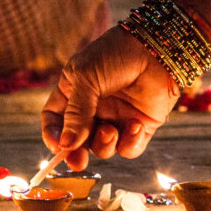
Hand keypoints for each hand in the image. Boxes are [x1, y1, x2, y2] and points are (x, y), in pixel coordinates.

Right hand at [42, 26, 179, 169]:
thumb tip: (65, 145)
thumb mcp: (87, 78)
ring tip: (111, 130)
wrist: (157, 49)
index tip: (57, 146)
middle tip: (78, 162)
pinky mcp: (139, 126)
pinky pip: (128, 148)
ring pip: (102, 148)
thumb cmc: (116, 54)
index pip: (55, 119)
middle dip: (75, 153)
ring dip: (103, 145)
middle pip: (76, 140)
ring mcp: (116, 118)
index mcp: (74, 91)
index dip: (53, 134)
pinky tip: (135, 126)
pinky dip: (129, 144)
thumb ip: (76, 112)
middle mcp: (93, 108)